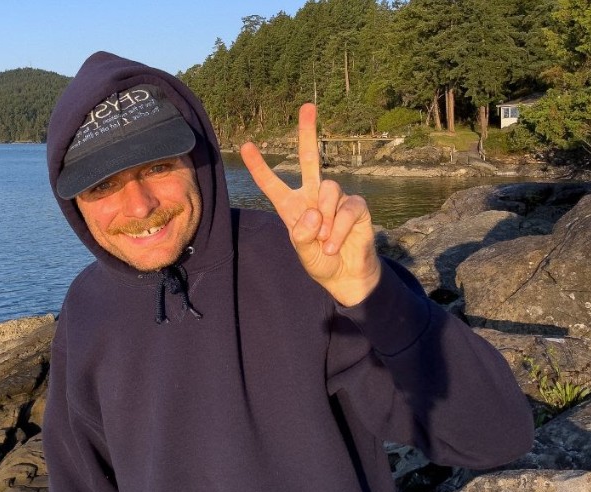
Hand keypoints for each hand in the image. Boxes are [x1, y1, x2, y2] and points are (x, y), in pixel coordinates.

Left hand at [240, 103, 380, 306]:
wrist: (346, 275)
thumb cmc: (320, 261)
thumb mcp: (303, 252)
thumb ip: (302, 234)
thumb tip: (314, 212)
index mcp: (292, 206)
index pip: (272, 184)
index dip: (259, 166)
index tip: (246, 146)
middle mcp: (313, 196)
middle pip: (310, 159)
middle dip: (308, 132)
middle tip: (307, 106)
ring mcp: (336, 199)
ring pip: (328, 190)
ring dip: (325, 220)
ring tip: (324, 242)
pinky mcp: (356, 206)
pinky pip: (346, 208)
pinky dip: (338, 229)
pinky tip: (334, 244)